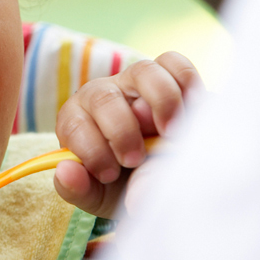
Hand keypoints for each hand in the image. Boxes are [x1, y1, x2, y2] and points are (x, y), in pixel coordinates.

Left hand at [53, 51, 200, 217]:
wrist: (160, 178)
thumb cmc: (121, 185)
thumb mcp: (99, 195)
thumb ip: (80, 188)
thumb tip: (66, 172)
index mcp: (76, 121)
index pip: (74, 124)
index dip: (92, 149)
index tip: (110, 175)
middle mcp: (102, 95)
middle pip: (104, 97)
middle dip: (121, 131)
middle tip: (136, 160)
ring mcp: (134, 81)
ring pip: (143, 72)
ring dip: (159, 102)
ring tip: (170, 133)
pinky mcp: (167, 76)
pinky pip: (175, 65)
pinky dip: (186, 84)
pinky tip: (192, 114)